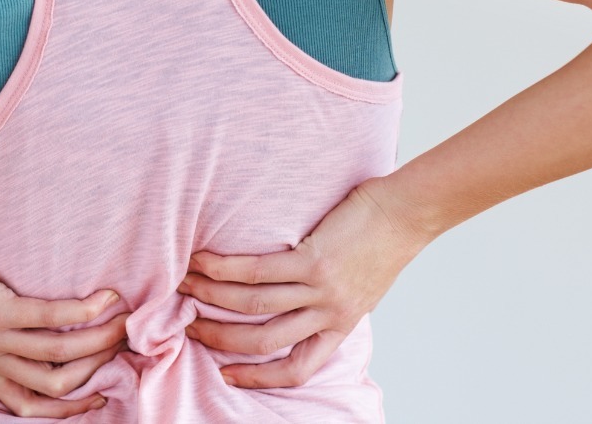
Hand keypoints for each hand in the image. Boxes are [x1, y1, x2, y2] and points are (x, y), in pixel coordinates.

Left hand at [0, 231, 127, 417]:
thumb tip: (24, 328)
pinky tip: (103, 299)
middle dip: (97, 369)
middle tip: (123, 346)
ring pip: (60, 354)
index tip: (99, 394)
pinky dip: (83, 310)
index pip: (31, 405)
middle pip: (57, 384)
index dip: (70, 407)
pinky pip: (50, 318)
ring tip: (123, 321)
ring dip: (99, 339)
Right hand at [178, 177, 436, 387]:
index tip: (227, 375)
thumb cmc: (383, 243)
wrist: (406, 214)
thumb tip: (293, 303)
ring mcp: (320, 289)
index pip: (297, 368)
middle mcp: (329, 314)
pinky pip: (258, 271)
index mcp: (340, 326)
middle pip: (264, 340)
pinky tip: (202, 261)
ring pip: (253, 306)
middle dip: (220, 336)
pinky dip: (224, 267)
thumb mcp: (360, 288)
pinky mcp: (313, 260)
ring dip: (211, 297)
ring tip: (185, 286)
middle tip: (189, 325)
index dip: (259, 378)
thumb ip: (328, 303)